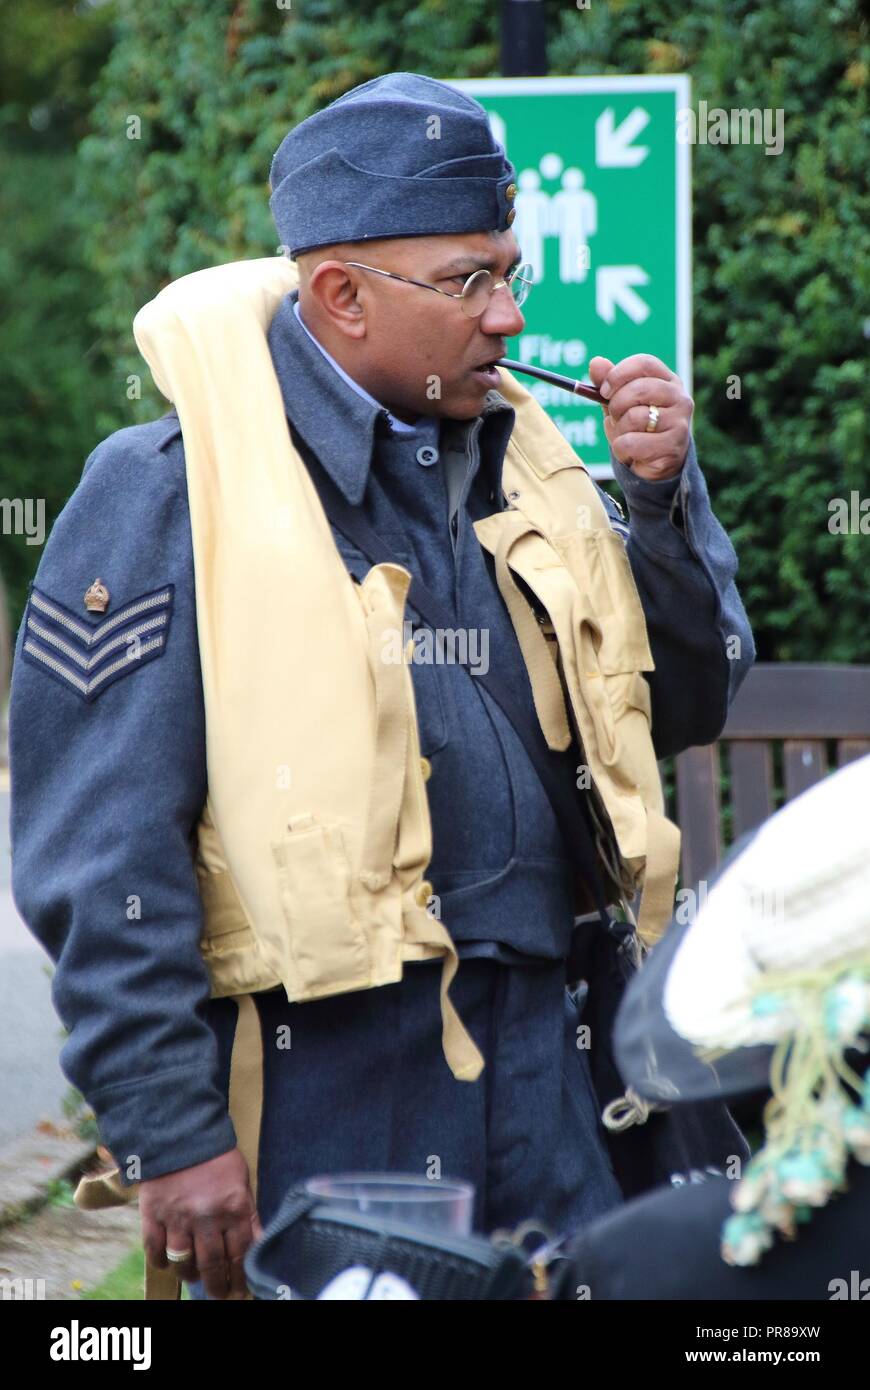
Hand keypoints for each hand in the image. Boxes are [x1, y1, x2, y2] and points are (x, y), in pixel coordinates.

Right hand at [139, 1147, 262, 1299]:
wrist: (180, 1131)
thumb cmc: (216, 1157)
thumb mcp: (242, 1181)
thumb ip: (248, 1213)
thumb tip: (256, 1243)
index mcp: (234, 1208)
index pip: (241, 1255)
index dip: (240, 1277)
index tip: (240, 1289)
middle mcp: (207, 1218)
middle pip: (213, 1264)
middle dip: (217, 1285)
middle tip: (217, 1294)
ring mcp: (178, 1218)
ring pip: (184, 1262)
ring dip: (190, 1275)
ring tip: (194, 1279)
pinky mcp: (153, 1214)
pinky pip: (155, 1249)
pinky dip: (161, 1261)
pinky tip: (167, 1263)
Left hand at [589, 354, 692, 481]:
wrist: (656, 465)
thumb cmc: (638, 428)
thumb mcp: (621, 403)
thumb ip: (608, 383)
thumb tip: (596, 363)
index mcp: (668, 381)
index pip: (645, 363)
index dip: (619, 374)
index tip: (604, 390)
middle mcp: (680, 398)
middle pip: (639, 389)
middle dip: (616, 405)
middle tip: (614, 417)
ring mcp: (679, 422)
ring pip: (635, 417)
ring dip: (619, 430)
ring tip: (625, 436)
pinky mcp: (673, 447)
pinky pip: (632, 443)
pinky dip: (621, 449)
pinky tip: (629, 452)